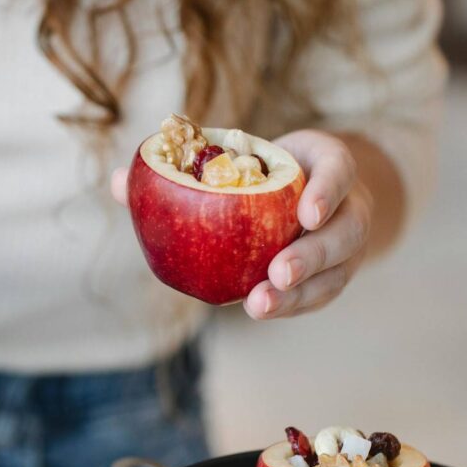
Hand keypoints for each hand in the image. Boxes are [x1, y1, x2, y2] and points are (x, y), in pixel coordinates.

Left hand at [110, 128, 374, 319]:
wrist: (312, 194)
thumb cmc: (265, 172)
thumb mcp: (240, 156)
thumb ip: (186, 168)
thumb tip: (118, 182)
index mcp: (331, 167)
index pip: (339, 171)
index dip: (327, 191)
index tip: (305, 213)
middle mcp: (348, 209)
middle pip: (343, 234)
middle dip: (312, 256)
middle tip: (278, 273)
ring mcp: (345, 250)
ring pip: (334, 276)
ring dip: (298, 295)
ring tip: (258, 306)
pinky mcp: (333, 280)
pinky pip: (316, 298)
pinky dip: (288, 306)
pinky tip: (257, 309)